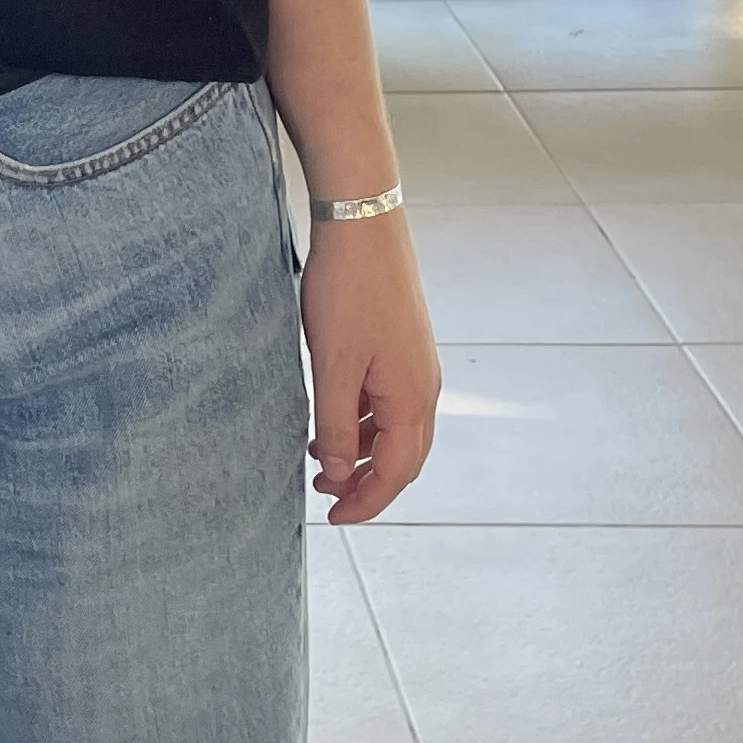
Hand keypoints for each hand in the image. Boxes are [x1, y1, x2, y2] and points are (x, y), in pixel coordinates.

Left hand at [301, 211, 438, 523]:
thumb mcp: (331, 366)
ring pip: (395, 429)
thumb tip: (335, 472)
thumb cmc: (347, 290)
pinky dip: (362, 420)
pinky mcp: (402, 346)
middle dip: (367, 484)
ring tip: (318, 458)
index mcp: (412, 398)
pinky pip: (388, 401)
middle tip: (327, 500)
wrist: (363, 223)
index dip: (366, 502)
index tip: (333, 519)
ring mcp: (416, 365)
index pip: (396, 473)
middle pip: (403, 458)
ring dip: (362, 451)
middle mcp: (424, 387)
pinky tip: (331, 415)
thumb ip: (333, 425)